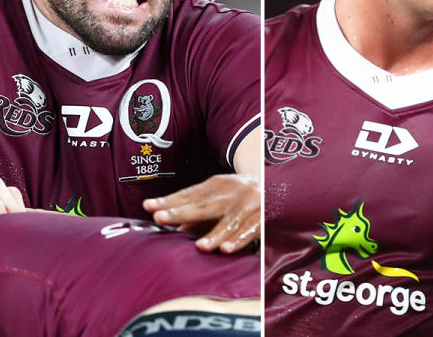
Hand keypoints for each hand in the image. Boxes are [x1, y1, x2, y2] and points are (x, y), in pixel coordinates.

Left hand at [143, 174, 259, 252]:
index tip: (149, 206)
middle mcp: (232, 192)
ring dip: (214, 234)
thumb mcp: (221, 196)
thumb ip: (199, 212)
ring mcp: (249, 204)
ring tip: (199, 247)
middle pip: (203, 205)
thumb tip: (175, 227)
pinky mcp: (265, 217)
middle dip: (181, 212)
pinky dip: (239, 240)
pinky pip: (250, 231)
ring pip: (229, 221)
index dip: (168, 201)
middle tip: (160, 218)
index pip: (189, 193)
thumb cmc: (244, 194)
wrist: (283, 182)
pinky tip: (226, 250)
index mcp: (217, 184)